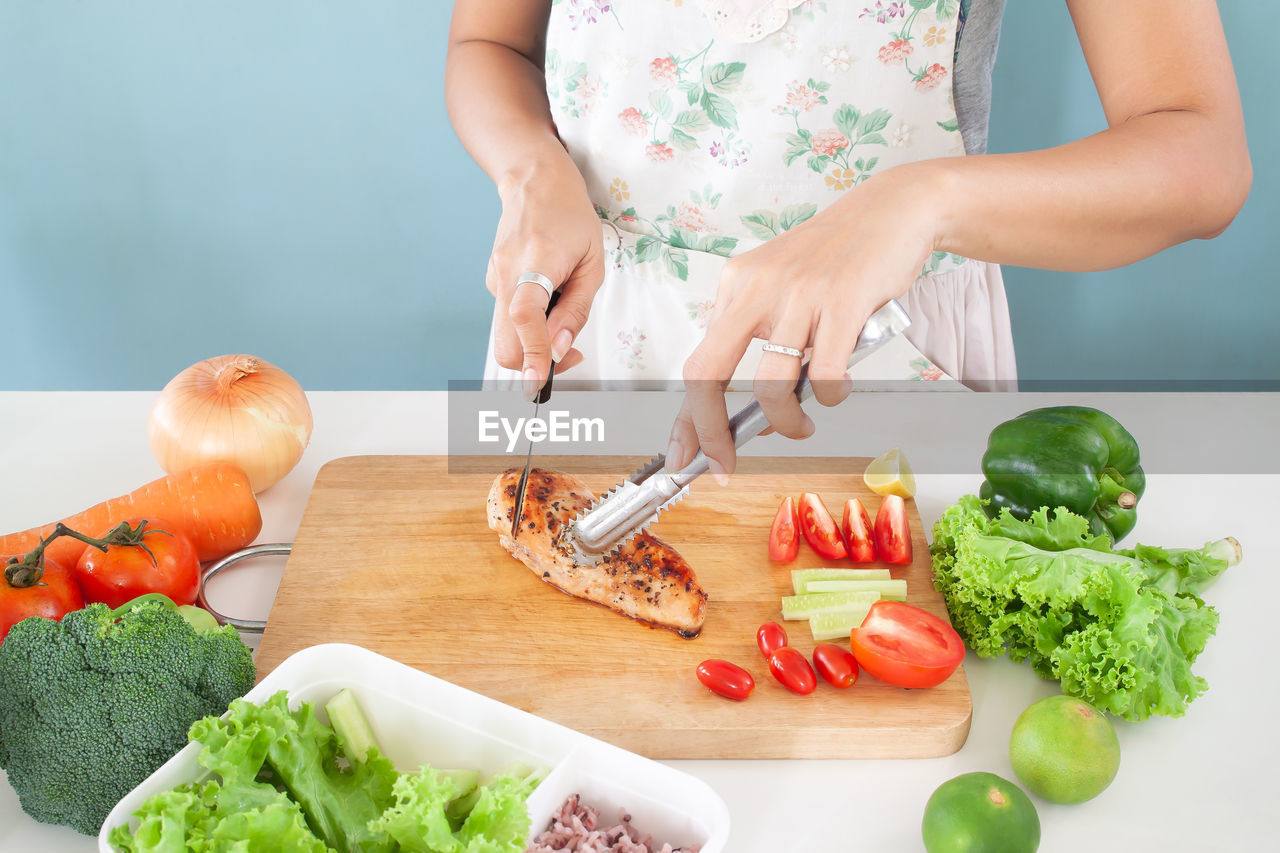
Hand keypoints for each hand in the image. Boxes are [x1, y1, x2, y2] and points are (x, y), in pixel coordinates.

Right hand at [488, 154, 604, 397]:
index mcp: (536, 261)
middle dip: (532, 362)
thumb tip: (560, 347)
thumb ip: (577, 308)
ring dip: (533, 342)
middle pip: (504, 340)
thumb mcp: (592, 263)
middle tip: (565, 355)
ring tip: (562, 317)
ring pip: (506, 333)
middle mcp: (506, 272)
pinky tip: (547, 298)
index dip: (531, 352)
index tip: (538, 379)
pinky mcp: (492, 282)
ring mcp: (494, 278)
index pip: (525, 317)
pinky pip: (508, 317)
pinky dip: (528, 323)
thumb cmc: (570, 217)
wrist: (534, 182)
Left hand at [666, 167, 940, 480]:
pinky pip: (824, 375)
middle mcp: (757, 287)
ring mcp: (798, 294)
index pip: (697, 361)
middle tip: (727, 462)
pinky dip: (830, 397)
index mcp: (736, 285)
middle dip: (711, 432)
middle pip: (708, 375)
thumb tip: (756, 415)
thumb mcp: (784, 289)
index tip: (686, 456)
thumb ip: (766, 343)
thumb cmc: (840, 259)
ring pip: (770, 386)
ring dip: (786, 424)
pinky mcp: (842, 302)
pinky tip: (837, 391)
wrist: (893, 210)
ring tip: (804, 425)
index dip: (687, 418)